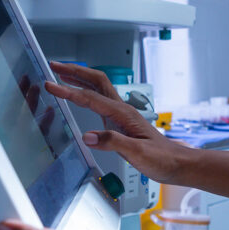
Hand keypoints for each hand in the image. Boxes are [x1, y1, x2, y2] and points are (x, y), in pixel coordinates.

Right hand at [45, 62, 185, 182]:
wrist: (177, 163)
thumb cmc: (161, 159)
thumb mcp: (137, 153)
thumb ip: (113, 143)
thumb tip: (88, 137)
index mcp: (123, 114)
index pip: (90, 98)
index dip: (68, 90)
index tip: (51, 85)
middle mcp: (122, 109)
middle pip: (95, 81)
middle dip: (74, 71)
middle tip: (54, 66)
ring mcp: (121, 114)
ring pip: (98, 87)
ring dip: (79, 78)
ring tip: (61, 74)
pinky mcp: (120, 121)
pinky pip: (99, 100)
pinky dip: (86, 92)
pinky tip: (79, 96)